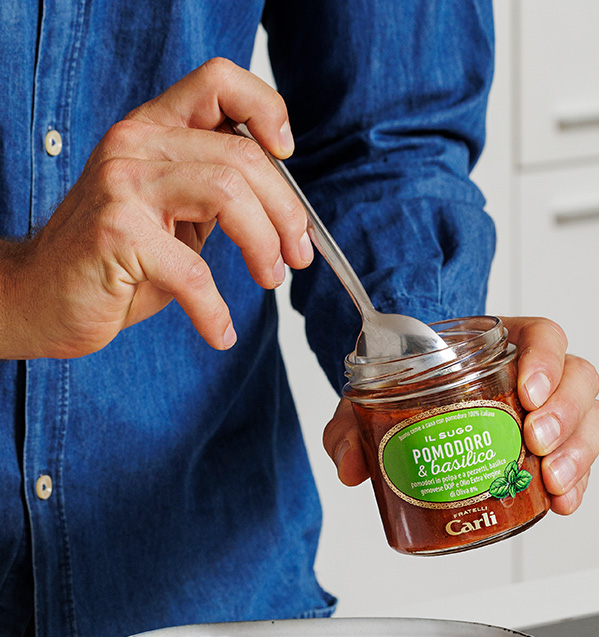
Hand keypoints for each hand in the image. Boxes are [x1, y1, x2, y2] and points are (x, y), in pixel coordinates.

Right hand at [0, 58, 312, 359]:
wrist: (42, 297)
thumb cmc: (112, 261)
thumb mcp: (172, 216)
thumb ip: (215, 195)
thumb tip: (286, 208)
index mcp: (152, 130)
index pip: (218, 83)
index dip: (265, 109)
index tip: (287, 158)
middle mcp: (135, 144)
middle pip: (241, 155)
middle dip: (286, 213)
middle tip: (296, 255)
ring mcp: (123, 185)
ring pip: (228, 196)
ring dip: (264, 246)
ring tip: (269, 279)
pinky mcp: (116, 233)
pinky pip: (192, 272)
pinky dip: (215, 310)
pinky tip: (219, 332)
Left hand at [323, 316, 598, 515]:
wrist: (409, 415)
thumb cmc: (404, 395)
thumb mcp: (371, 403)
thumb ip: (351, 428)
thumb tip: (351, 465)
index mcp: (500, 345)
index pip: (544, 336)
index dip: (545, 360)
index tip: (527, 391)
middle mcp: (535, 374)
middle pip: (578, 378)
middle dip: (565, 414)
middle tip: (534, 442)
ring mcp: (548, 412)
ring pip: (590, 417)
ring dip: (577, 450)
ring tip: (550, 480)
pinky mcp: (551, 449)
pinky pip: (580, 459)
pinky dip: (577, 481)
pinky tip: (562, 502)